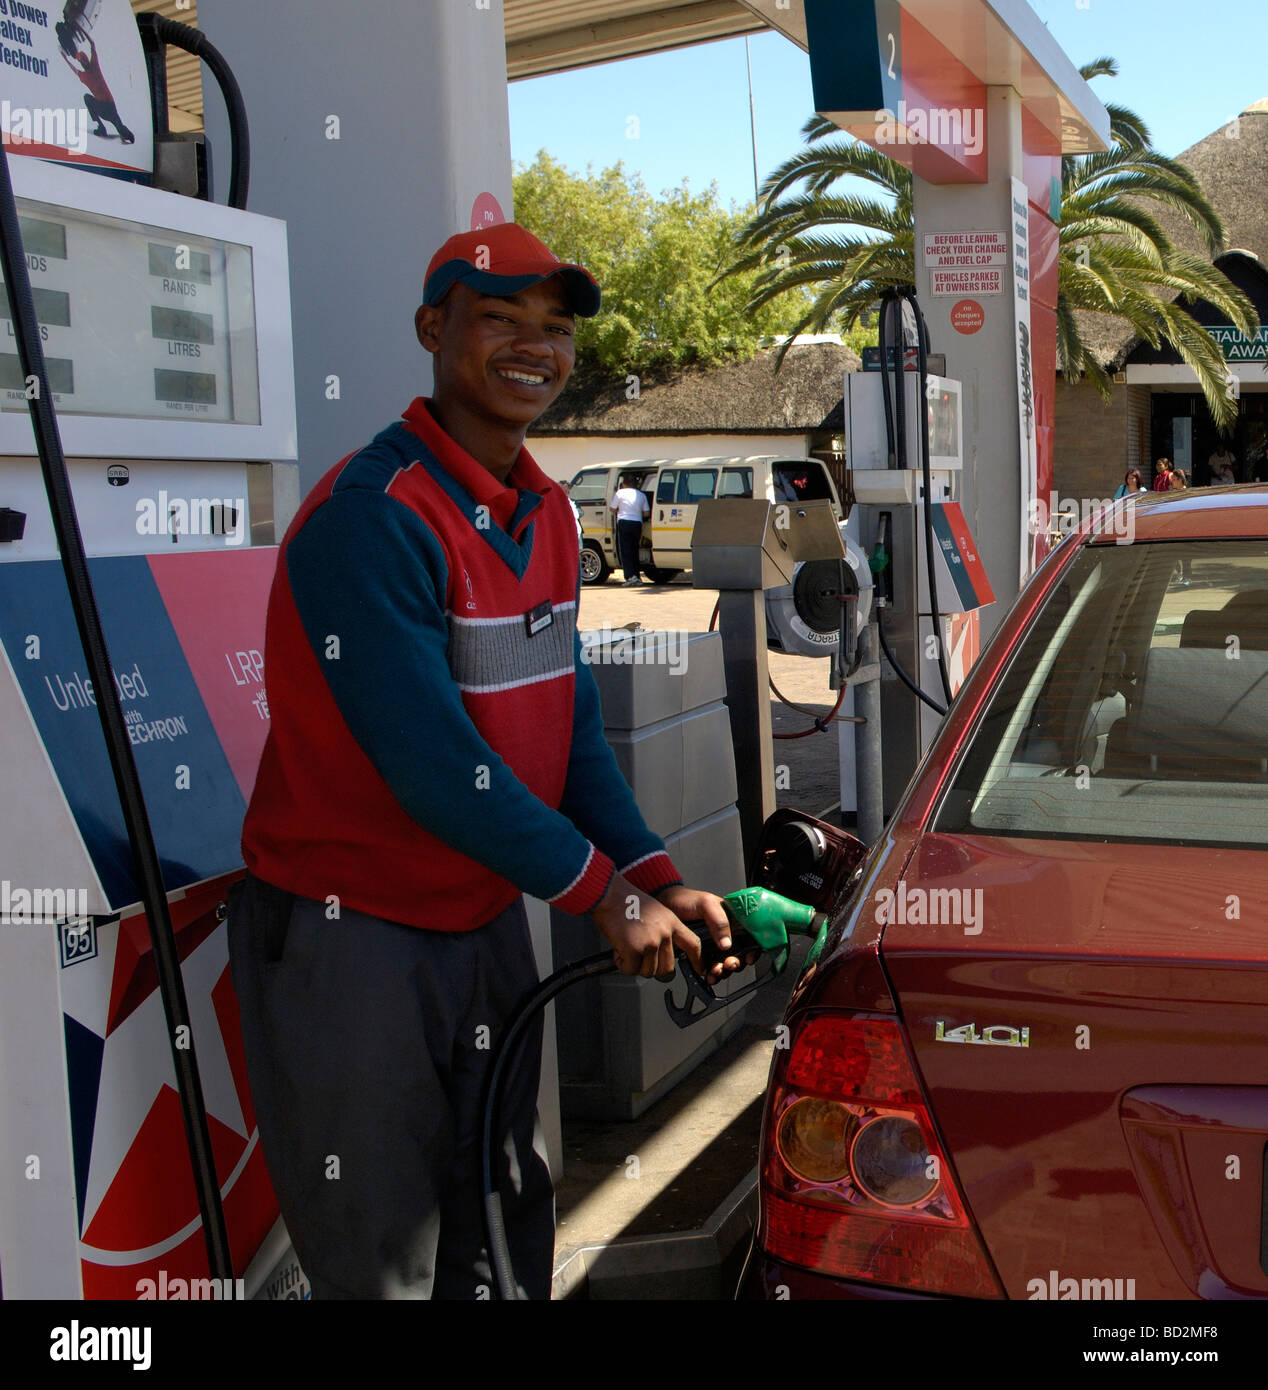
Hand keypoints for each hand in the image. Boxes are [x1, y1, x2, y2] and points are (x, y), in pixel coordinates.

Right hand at [589, 873, 703, 978]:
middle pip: (667, 968)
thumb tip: (660, 954)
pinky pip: (631, 969)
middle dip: (652, 968)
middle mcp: (665, 933)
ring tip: (625, 949)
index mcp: (672, 922)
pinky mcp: (635, 949)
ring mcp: (651, 942)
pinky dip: (622, 964)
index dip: (697, 960)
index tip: (699, 970)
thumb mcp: (655, 911)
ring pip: (648, 971)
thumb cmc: (625, 901)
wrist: (608, 894)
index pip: (693, 944)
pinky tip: (618, 951)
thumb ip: (663, 930)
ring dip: (634, 965)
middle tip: (638, 958)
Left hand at [652, 885, 748, 984]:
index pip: (749, 936)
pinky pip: (711, 967)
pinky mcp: (701, 954)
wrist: (664, 906)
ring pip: (726, 963)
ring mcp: (713, 944)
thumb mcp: (705, 904)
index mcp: (732, 919)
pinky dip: (711, 974)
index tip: (748, 957)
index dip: (752, 948)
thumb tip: (727, 944)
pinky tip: (707, 975)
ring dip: (723, 971)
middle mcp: (725, 933)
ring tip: (716, 971)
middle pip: (739, 953)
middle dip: (735, 963)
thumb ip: (719, 920)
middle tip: (728, 964)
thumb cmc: (685, 899)